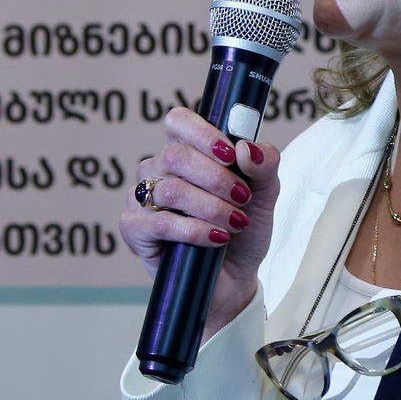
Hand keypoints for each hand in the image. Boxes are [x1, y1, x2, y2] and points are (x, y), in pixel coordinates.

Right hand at [120, 107, 280, 340]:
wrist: (235, 278)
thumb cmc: (242, 230)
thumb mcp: (265, 194)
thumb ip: (264, 165)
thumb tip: (247, 148)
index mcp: (184, 151)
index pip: (178, 121)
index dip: (203, 134)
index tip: (232, 156)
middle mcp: (158, 170)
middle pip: (176, 155)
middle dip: (217, 179)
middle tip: (243, 198)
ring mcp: (142, 199)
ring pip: (170, 190)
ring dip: (211, 208)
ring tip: (235, 224)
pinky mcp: (134, 230)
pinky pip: (159, 223)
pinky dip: (193, 230)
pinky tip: (216, 238)